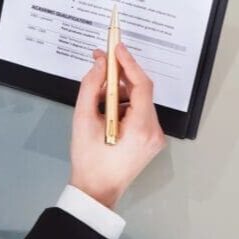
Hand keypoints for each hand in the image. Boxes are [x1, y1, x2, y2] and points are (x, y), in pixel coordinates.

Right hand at [69, 43, 165, 208]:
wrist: (96, 190)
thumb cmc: (89, 161)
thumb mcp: (83, 120)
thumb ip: (90, 87)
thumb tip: (100, 65)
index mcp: (141, 128)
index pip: (142, 85)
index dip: (129, 63)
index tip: (116, 47)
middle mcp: (154, 132)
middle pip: (142, 92)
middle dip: (121, 76)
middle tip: (101, 62)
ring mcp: (155, 137)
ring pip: (140, 101)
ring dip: (121, 92)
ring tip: (97, 96)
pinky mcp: (151, 139)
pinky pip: (140, 113)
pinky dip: (124, 105)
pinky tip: (106, 109)